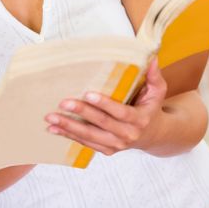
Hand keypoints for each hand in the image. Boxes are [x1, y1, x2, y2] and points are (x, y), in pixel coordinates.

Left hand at [44, 58, 167, 154]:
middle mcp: (127, 135)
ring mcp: (116, 145)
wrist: (153, 135)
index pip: (120, 113)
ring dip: (69, 127)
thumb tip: (152, 57)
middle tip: (63, 102)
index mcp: (139, 119)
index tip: (87, 94)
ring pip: (89, 136)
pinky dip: (68, 136)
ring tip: (51, 118)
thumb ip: (154, 75)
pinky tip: (53, 129)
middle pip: (101, 124)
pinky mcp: (106, 150)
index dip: (104, 104)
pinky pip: (85, 143)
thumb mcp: (157, 91)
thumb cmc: (151, 108)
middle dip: (81, 113)